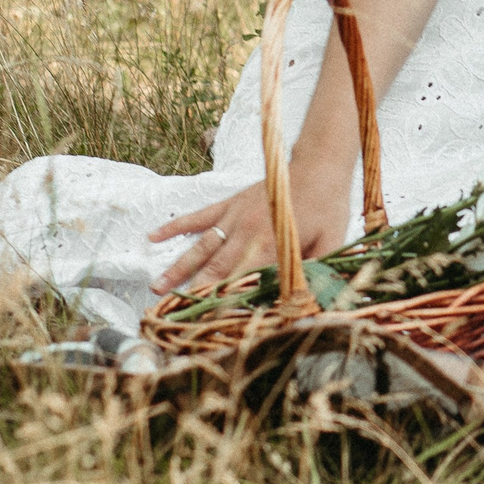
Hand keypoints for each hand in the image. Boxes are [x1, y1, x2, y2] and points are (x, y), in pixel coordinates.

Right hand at [151, 158, 353, 295]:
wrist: (320, 163)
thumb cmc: (328, 205)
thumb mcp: (330, 242)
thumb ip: (315, 271)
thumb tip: (305, 299)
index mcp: (268, 243)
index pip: (239, 280)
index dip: (220, 301)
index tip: (201, 320)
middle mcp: (244, 231)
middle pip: (212, 267)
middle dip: (190, 291)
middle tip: (167, 312)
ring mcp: (233, 216)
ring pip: (200, 245)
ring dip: (178, 266)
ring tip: (156, 285)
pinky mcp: (229, 203)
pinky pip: (198, 216)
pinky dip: (176, 226)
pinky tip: (154, 235)